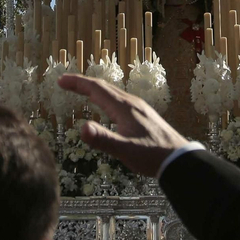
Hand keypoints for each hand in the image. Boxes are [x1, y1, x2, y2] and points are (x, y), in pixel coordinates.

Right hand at [57, 73, 188, 176]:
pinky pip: (119, 101)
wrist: (179, 158)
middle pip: (103, 88)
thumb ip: (103, 140)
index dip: (77, 83)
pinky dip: (105, 99)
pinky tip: (106, 109)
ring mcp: (139, 109)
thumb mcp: (125, 150)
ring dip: (94, 90)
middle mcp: (131, 103)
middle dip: (82, 84)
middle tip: (64, 83)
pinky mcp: (143, 116)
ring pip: (112, 94)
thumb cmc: (152, 155)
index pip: (96, 89)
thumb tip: (82, 128)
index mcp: (124, 108)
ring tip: (81, 92)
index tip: (60, 81)